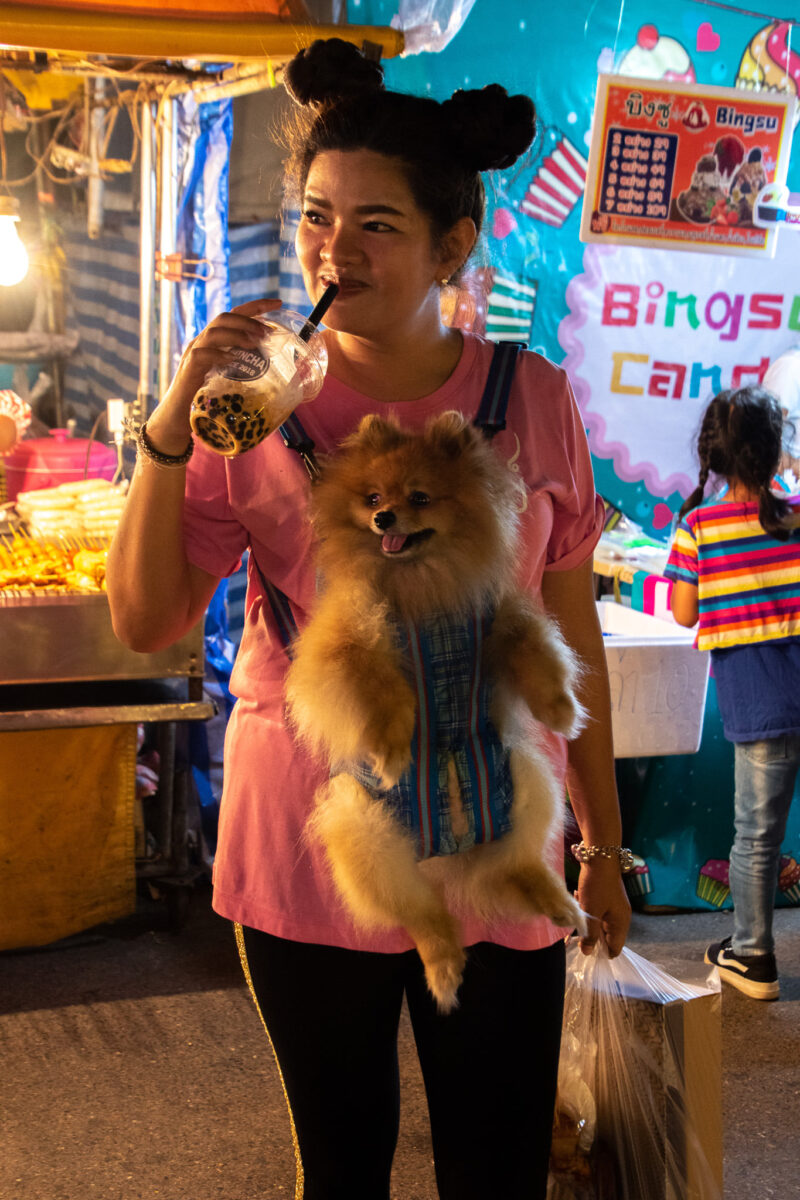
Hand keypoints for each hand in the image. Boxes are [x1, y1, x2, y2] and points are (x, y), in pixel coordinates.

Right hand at [148, 298, 283, 452]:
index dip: (257, 306)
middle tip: (268, 332)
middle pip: (223, 317)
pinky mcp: (188, 369)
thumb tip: (280, 371)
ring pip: (213, 332)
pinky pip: (201, 354)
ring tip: (254, 342)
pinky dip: (218, 354)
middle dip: (248, 321)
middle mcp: (203, 342)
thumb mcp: (231, 379)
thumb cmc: (208, 399)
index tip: (279, 302)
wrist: (178, 416)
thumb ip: (248, 369)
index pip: (235, 315)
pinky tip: (232, 359)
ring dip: (236, 334)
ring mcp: (194, 353)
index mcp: (216, 341)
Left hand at [575, 859, 630, 957]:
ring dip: (588, 921)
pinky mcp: (609, 898)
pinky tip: (580, 899)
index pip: (615, 949)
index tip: (584, 949)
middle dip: (591, 934)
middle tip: (575, 929)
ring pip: (601, 924)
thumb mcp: (591, 912)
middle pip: (607, 937)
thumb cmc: (596, 886)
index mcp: (621, 924)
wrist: (600, 857)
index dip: (600, 953)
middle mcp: (622, 917)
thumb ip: (590, 934)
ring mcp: (616, 907)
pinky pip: (599, 912)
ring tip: (578, 909)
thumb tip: (588, 953)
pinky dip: (589, 910)